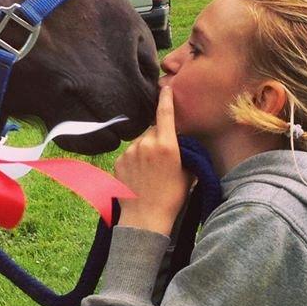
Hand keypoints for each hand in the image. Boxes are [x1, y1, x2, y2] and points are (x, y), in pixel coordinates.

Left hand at [112, 87, 193, 235]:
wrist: (145, 218)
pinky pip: (129, 154)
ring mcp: (129, 152)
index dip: (166, 99)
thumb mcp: (188, 174)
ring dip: (145, 150)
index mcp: (166, 145)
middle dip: (157, 139)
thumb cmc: (172, 198)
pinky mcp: (118, 161)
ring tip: (150, 173)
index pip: (165, 114)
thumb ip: (185, 153)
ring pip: (139, 143)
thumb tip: (182, 144)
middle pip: (152, 131)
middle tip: (163, 160)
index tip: (166, 88)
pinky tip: (139, 177)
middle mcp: (146, 144)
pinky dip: (134, 160)